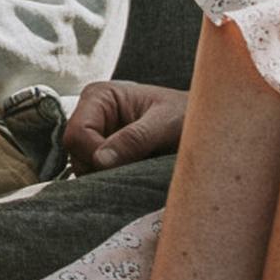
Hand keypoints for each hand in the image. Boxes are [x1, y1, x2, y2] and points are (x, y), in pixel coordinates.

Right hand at [62, 80, 185, 171]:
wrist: (204, 127)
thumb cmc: (187, 115)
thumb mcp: (166, 123)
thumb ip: (135, 138)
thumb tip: (100, 161)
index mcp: (99, 97)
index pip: (76, 134)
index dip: (95, 154)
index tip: (124, 164)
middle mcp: (91, 115)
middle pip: (75, 153)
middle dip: (101, 168)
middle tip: (135, 168)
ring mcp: (96, 137)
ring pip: (83, 168)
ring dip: (108, 177)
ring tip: (139, 169)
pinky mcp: (104, 156)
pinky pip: (95, 177)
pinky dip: (112, 182)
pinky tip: (134, 175)